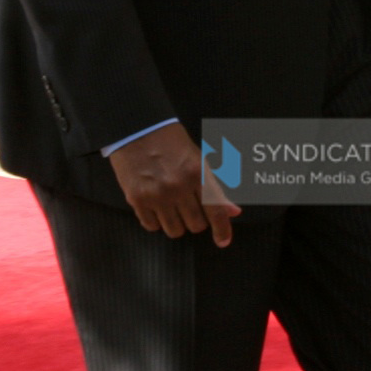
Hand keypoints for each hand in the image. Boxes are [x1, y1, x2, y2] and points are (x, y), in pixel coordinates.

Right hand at [108, 122, 239, 243]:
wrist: (137, 129)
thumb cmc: (171, 142)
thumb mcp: (198, 160)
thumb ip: (215, 188)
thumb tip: (234, 211)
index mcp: (197, 173)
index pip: (216, 210)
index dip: (222, 230)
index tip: (223, 241)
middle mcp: (178, 186)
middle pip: (196, 225)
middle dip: (197, 220)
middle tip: (190, 208)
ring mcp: (156, 195)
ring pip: (175, 230)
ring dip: (177, 223)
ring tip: (172, 207)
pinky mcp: (137, 199)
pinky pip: (152, 226)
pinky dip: (157, 221)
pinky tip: (156, 207)